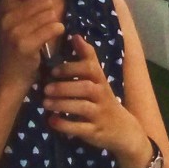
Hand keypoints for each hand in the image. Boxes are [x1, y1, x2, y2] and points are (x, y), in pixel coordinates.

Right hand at [0, 0, 64, 94]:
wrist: (10, 78)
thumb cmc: (16, 48)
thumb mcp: (12, 22)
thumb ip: (22, 4)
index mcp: (2, 8)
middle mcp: (6, 17)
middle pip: (42, 0)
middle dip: (49, 10)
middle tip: (44, 23)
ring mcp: (15, 31)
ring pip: (50, 14)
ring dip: (54, 21)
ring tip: (46, 31)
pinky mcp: (26, 44)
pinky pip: (53, 27)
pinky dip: (58, 30)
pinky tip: (54, 35)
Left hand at [41, 34, 149, 167]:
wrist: (123, 130)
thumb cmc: (104, 100)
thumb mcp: (98, 79)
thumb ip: (87, 58)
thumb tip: (75, 35)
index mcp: (101, 81)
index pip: (91, 68)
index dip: (73, 68)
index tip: (54, 70)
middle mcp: (102, 96)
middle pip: (85, 88)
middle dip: (65, 87)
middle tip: (46, 88)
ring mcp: (99, 115)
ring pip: (82, 107)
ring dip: (62, 104)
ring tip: (45, 103)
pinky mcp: (95, 132)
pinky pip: (80, 128)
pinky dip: (65, 125)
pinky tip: (51, 121)